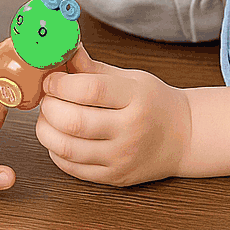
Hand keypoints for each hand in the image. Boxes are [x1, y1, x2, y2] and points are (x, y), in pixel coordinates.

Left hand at [36, 46, 190, 185]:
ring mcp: (121, 157)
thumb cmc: (155, 102)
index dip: (62, 84)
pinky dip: (56, 151)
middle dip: (50, 107)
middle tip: (47, 98)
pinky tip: (58, 137)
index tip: (51, 80)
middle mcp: (130, 129)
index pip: (91, 90)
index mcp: (137, 98)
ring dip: (46, 130)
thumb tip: (66, 52)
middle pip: (75, 121)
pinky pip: (72, 168)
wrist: (182, 137)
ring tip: (48, 117)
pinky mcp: (113, 177)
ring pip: (68, 148)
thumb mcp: (132, 78)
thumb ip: (95, 69)